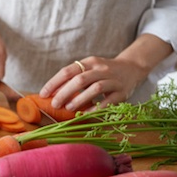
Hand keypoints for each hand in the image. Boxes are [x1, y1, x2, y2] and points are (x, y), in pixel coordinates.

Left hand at [40, 34, 173, 110]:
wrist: (133, 68)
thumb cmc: (104, 72)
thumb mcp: (89, 69)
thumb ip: (73, 78)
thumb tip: (52, 94)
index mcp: (89, 62)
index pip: (68, 71)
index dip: (54, 83)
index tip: (43, 94)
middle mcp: (101, 68)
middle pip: (80, 79)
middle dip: (64, 92)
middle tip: (55, 104)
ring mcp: (113, 80)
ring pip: (94, 88)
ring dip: (79, 99)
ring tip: (69, 108)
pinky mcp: (122, 91)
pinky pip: (109, 100)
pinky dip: (96, 107)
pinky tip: (86, 114)